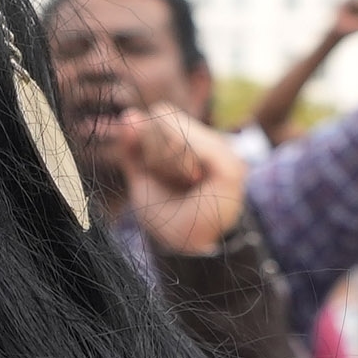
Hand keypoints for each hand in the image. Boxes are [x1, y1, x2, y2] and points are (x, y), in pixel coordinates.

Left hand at [111, 101, 250, 255]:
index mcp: (193, 140)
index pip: (162, 113)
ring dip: (168, 159)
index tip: (153, 166)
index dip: (147, 136)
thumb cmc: (165, 213)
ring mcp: (224, 149)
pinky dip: (183, 162)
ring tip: (184, 181)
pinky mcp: (230, 165)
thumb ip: (133, 147)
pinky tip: (194, 178)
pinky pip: (194, 145)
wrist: (185, 245)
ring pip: (177, 129)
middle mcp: (212, 139)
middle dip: (155, 150)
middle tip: (171, 177)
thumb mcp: (141, 176)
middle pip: (167, 117)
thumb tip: (128, 115)